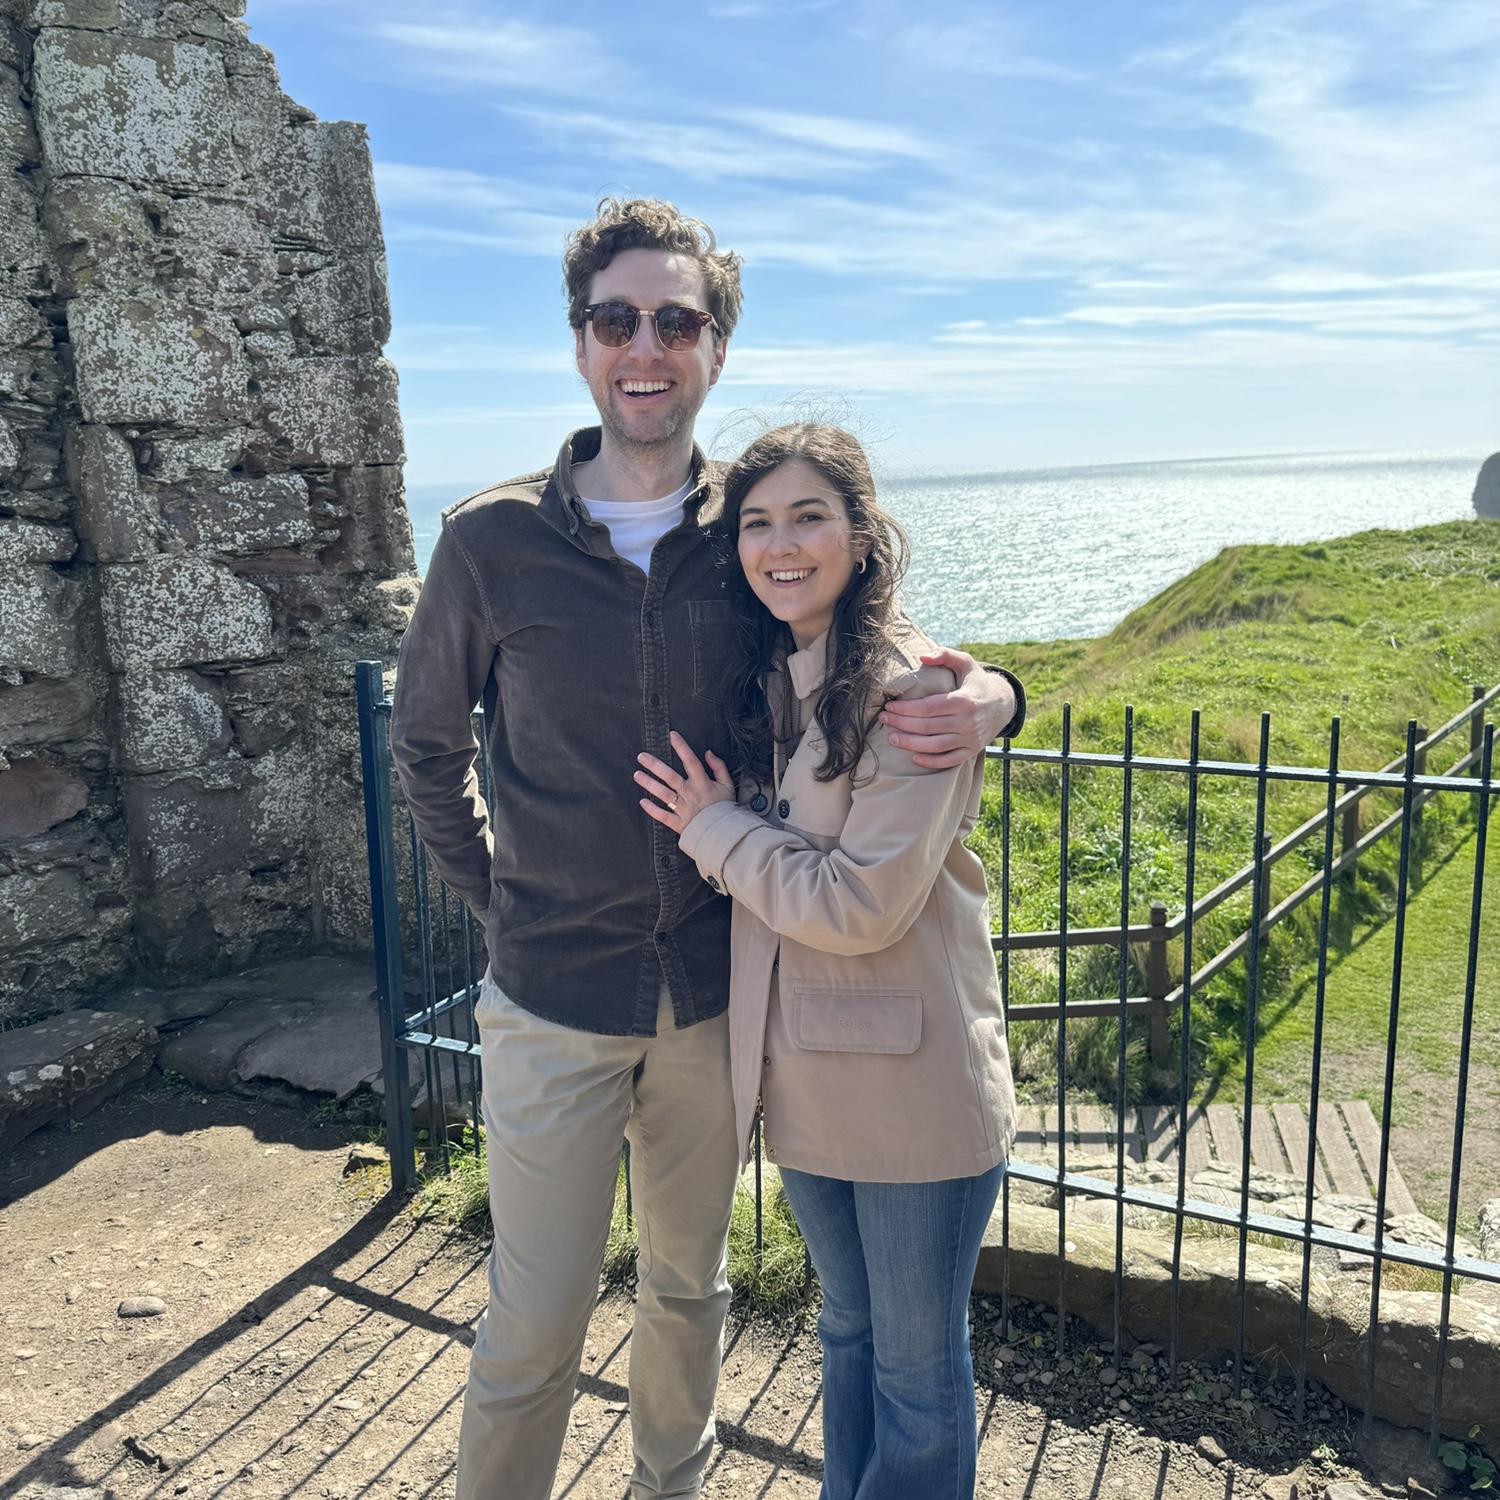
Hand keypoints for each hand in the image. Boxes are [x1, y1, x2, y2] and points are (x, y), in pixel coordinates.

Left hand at [636, 731, 734, 834]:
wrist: (726, 834)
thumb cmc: (725, 808)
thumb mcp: (728, 785)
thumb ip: (719, 767)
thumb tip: (708, 753)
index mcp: (703, 783)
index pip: (691, 761)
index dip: (682, 747)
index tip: (672, 735)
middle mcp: (691, 794)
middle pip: (670, 777)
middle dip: (655, 765)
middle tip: (641, 756)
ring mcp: (684, 809)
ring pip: (664, 794)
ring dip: (649, 784)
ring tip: (637, 774)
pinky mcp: (679, 823)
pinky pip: (663, 816)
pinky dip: (652, 810)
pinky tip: (642, 802)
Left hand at [876, 647, 1014, 768]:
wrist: (1004, 704)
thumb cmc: (977, 682)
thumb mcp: (966, 662)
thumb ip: (945, 655)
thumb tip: (922, 657)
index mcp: (964, 700)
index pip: (927, 707)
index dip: (905, 709)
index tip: (889, 706)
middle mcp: (967, 722)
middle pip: (927, 727)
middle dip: (901, 724)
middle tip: (883, 719)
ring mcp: (970, 738)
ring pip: (935, 746)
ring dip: (910, 744)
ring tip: (892, 738)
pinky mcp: (971, 750)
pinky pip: (949, 760)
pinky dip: (931, 761)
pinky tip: (913, 757)